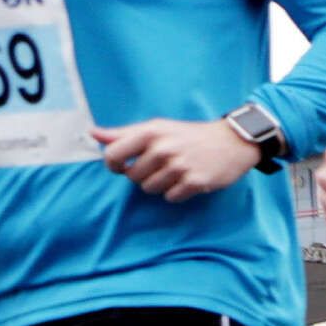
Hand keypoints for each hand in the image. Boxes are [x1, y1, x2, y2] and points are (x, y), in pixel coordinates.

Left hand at [92, 116, 264, 202]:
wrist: (232, 141)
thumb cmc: (190, 135)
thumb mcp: (157, 128)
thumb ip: (123, 133)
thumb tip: (93, 133)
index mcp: (150, 133)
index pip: (113, 155)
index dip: (113, 165)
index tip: (123, 165)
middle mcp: (164, 148)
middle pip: (133, 177)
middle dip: (143, 175)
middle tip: (160, 166)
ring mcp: (180, 166)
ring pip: (150, 189)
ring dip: (160, 184)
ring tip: (174, 173)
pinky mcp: (195, 182)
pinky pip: (171, 197)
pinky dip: (177, 192)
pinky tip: (187, 181)